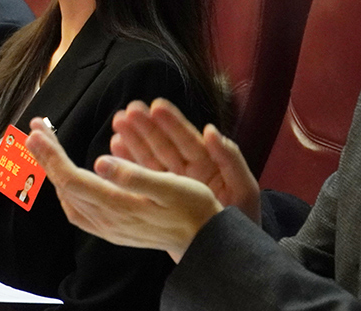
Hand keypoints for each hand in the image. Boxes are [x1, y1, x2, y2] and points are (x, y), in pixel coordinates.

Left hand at [26, 117, 222, 262]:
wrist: (206, 244)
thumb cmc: (193, 209)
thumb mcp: (171, 187)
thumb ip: (134, 175)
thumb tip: (100, 162)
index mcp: (117, 206)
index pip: (71, 179)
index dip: (51, 155)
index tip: (37, 132)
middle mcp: (106, 221)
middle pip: (64, 186)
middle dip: (47, 156)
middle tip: (36, 130)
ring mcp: (107, 229)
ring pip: (67, 199)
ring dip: (54, 171)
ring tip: (47, 149)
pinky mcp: (112, 232)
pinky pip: (77, 210)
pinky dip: (66, 190)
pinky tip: (68, 179)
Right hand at [109, 99, 260, 222]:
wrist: (229, 253)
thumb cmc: (242, 221)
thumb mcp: (244, 190)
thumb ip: (231, 160)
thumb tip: (211, 130)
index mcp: (208, 164)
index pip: (187, 140)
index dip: (172, 123)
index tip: (157, 106)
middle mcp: (187, 170)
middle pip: (164, 144)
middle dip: (146, 126)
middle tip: (129, 110)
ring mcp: (171, 183)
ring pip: (149, 156)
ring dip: (133, 139)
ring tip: (118, 121)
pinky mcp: (158, 197)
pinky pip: (141, 175)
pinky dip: (128, 160)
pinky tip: (116, 145)